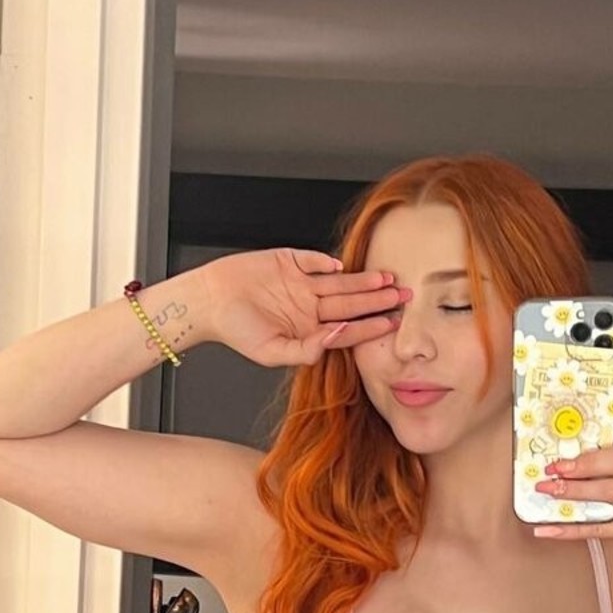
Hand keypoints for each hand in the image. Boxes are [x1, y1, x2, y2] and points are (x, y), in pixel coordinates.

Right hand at [198, 247, 405, 366]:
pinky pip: (312, 261)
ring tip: (386, 280)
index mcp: (309, 331)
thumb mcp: (271, 352)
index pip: (347, 329)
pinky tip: (342, 266)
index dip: (369, 327)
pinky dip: (325, 263)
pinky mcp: (289, 261)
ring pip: (339, 282)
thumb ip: (305, 350)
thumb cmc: (236, 331)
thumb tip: (333, 338)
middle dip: (377, 301)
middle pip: (350, 303)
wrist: (208, 302)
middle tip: (403, 297)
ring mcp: (302, 283)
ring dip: (362, 281)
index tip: (391, 324)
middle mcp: (310, 307)